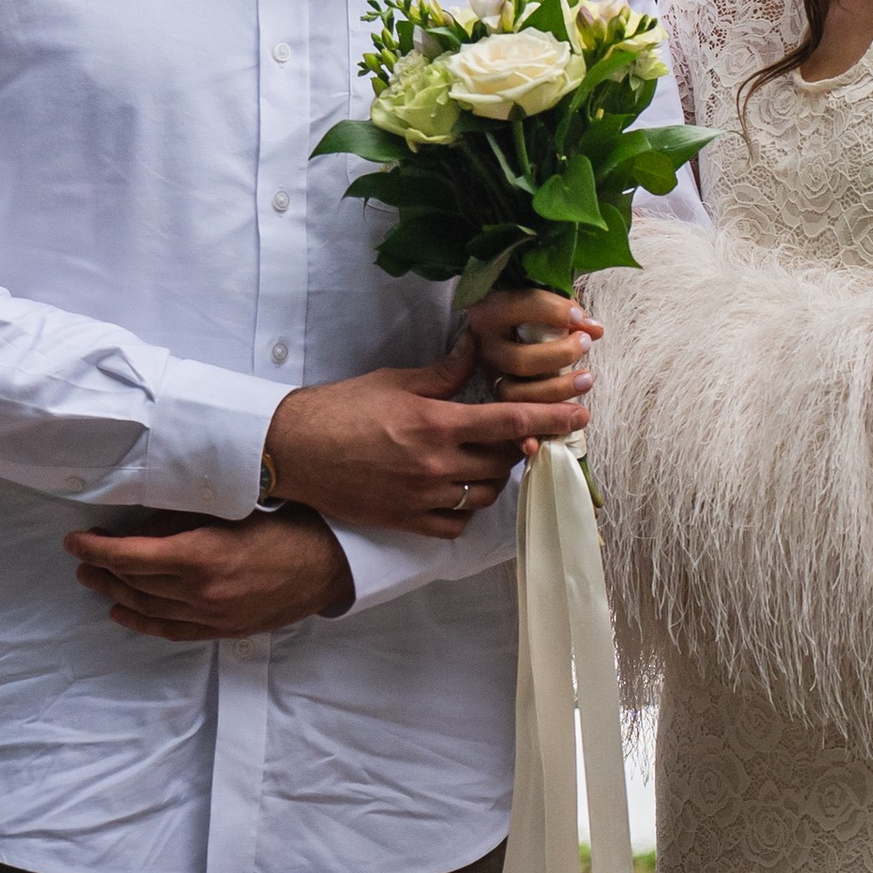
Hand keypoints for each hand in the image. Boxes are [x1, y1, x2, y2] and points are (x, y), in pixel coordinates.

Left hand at [64, 508, 352, 640]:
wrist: (333, 562)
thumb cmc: (288, 523)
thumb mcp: (234, 507)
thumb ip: (186, 516)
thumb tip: (143, 521)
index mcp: (202, 556)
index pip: (131, 557)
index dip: (97, 549)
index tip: (77, 540)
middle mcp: (203, 592)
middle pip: (136, 583)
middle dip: (103, 569)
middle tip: (83, 557)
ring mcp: (214, 616)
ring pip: (149, 608)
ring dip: (117, 593)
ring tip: (95, 580)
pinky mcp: (226, 629)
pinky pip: (173, 630)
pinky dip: (143, 622)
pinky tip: (123, 612)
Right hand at [265, 331, 586, 536]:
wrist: (292, 451)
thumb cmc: (339, 410)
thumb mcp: (395, 381)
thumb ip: (444, 373)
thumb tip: (475, 348)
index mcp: (436, 424)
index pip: (511, 422)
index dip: (552, 417)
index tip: (581, 410)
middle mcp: (436, 465)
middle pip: (505, 459)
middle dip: (521, 445)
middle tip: (524, 431)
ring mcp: (423, 499)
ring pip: (486, 494)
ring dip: (496, 475)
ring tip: (488, 457)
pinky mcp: (407, 522)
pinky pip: (456, 524)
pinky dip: (466, 509)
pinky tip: (460, 489)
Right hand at [469, 284, 600, 410]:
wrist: (512, 331)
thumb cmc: (536, 313)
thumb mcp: (548, 305)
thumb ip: (568, 313)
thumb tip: (595, 330)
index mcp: (490, 312)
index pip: (516, 308)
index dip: (551, 312)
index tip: (580, 317)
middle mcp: (484, 346)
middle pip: (519, 360)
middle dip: (559, 355)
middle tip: (586, 344)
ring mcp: (489, 375)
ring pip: (515, 394)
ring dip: (556, 390)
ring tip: (587, 379)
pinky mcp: (498, 398)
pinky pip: (516, 418)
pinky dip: (536, 423)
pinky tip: (559, 420)